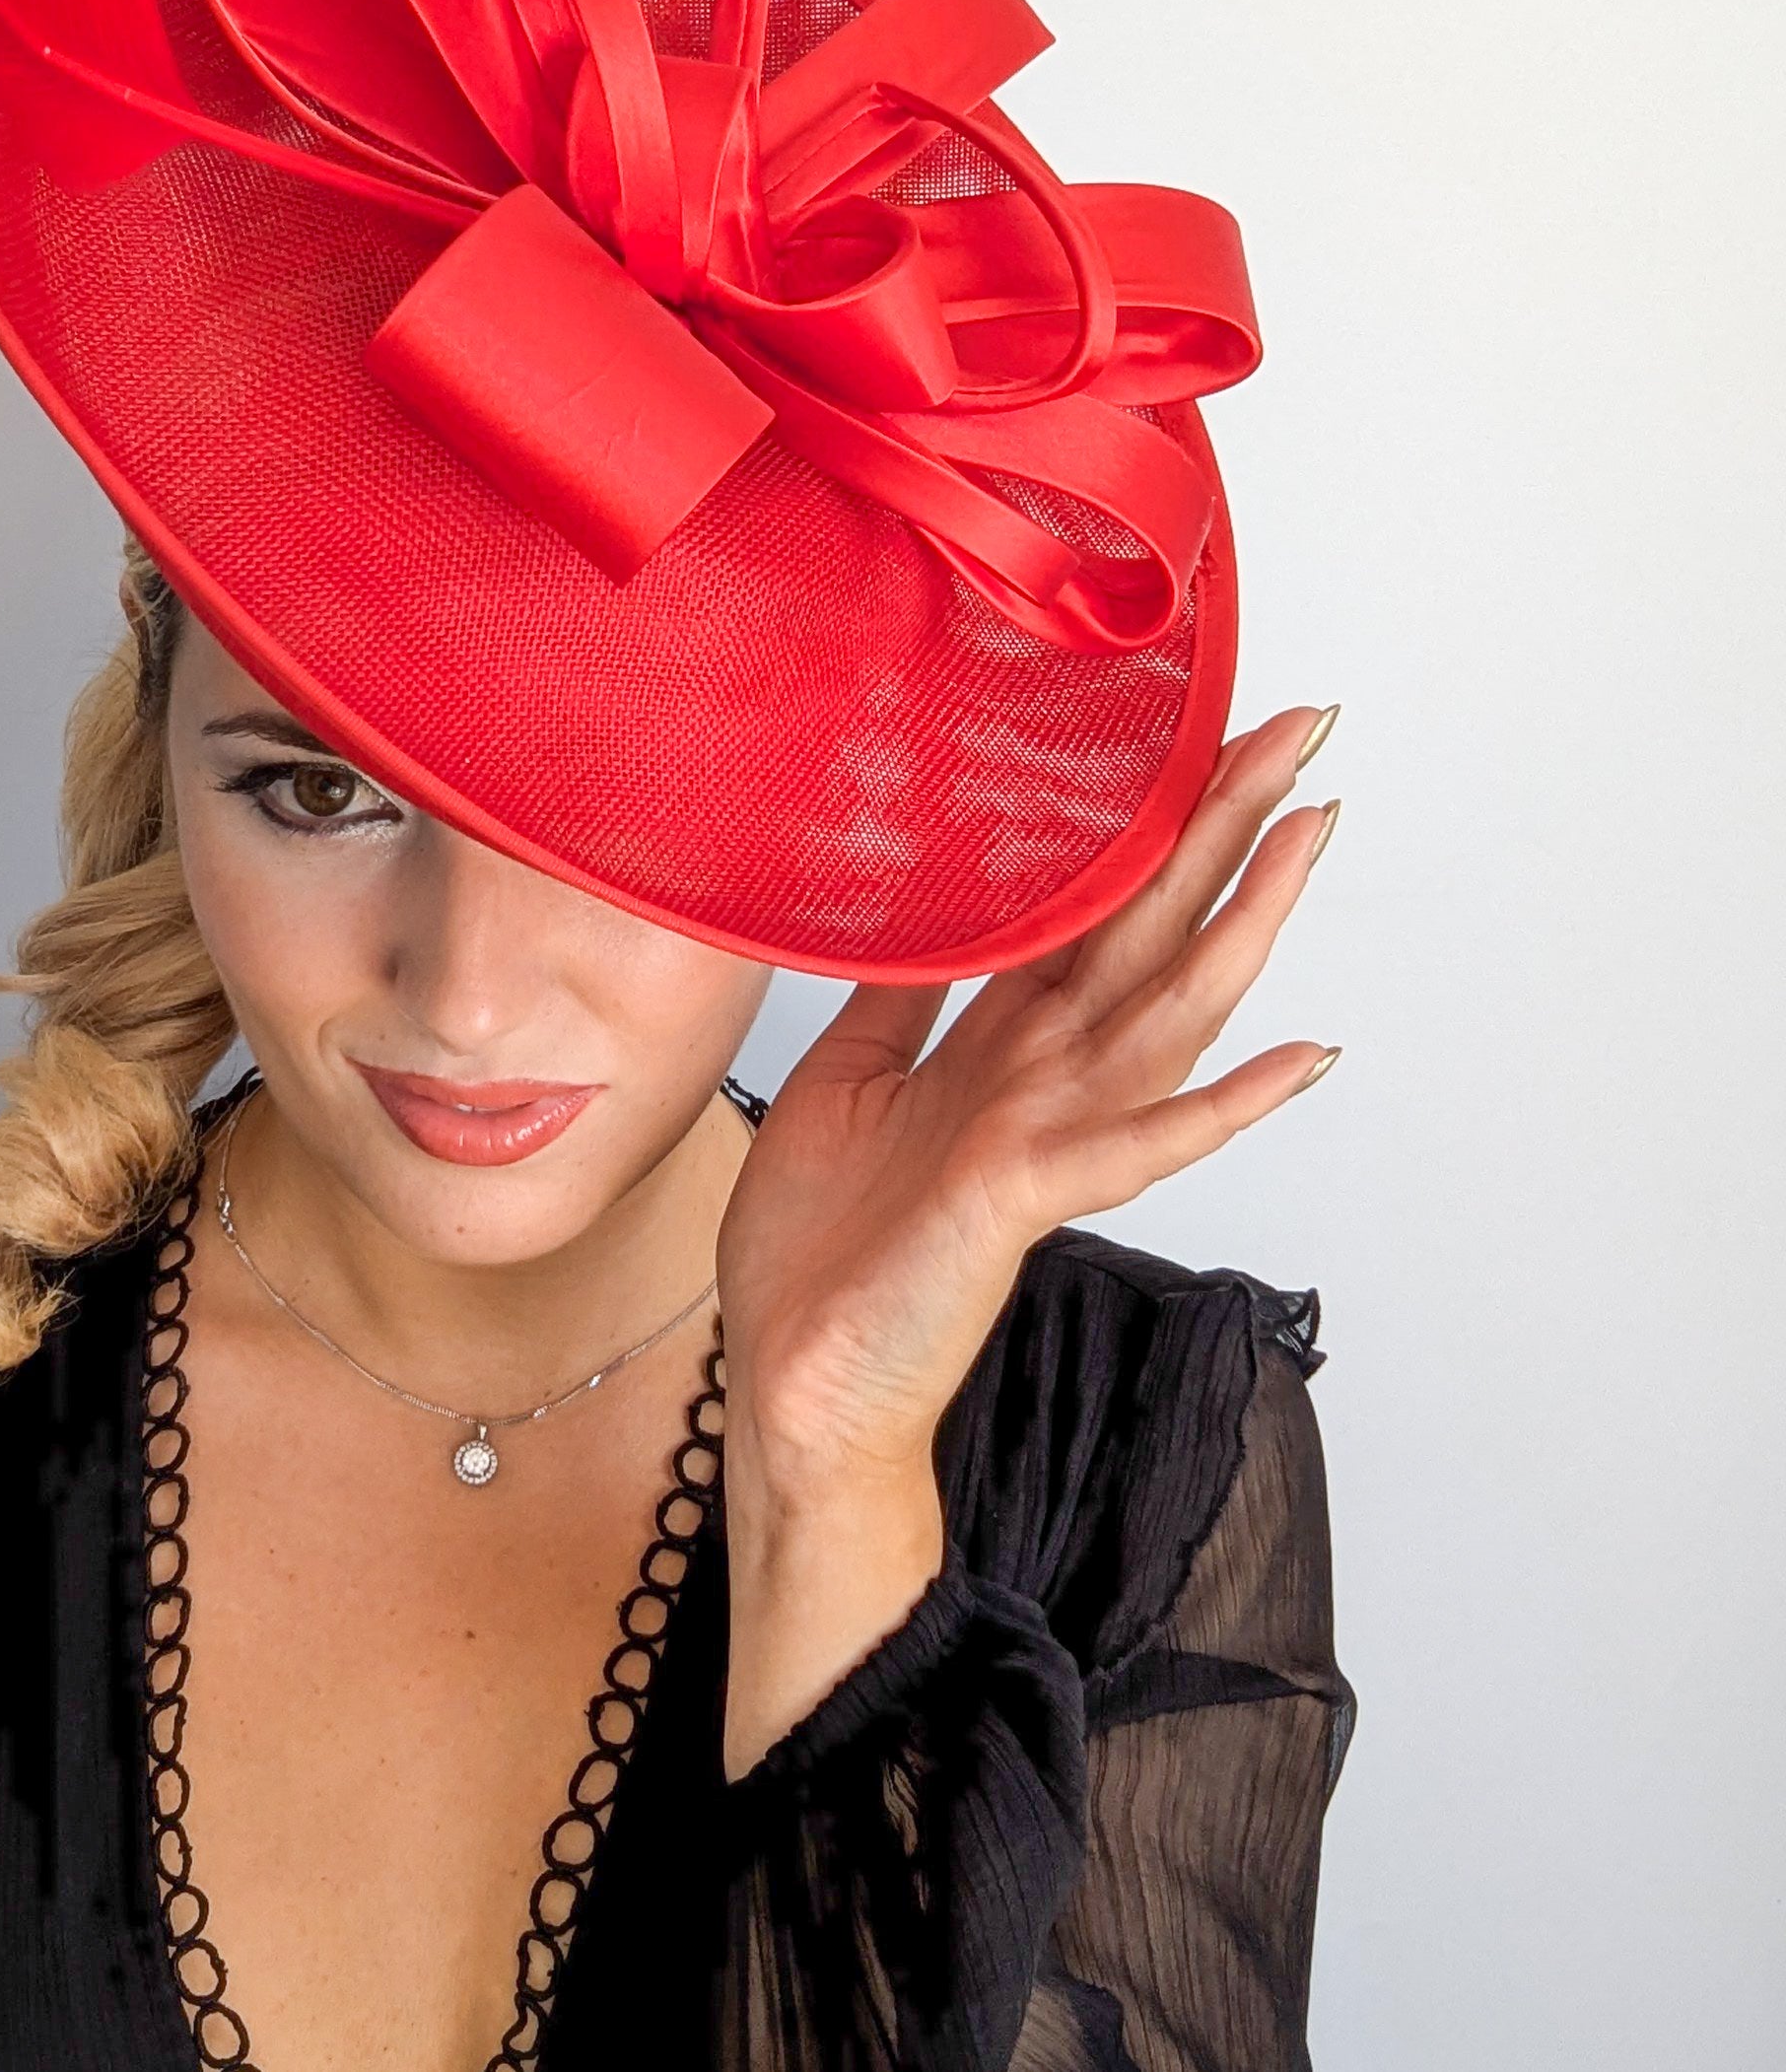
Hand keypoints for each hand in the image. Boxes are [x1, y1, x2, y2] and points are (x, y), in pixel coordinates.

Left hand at [714, 703, 1340, 1770]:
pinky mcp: (1028, 1193)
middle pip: (1152, 927)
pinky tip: (1306, 1059)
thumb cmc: (822, 1251)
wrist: (795, 1378)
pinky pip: (1142, 1139)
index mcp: (994, 1042)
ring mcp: (1048, 1132)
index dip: (1150, 819)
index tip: (1204, 732)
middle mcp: (1040, 1075)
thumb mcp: (842, 1082)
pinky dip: (1227, 1103)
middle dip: (1224, 826)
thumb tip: (915, 917)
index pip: (1093, 905)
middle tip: (1303, 729)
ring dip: (1246, 921)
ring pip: (1167, 1006)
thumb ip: (897, 1002)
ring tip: (1312, 832)